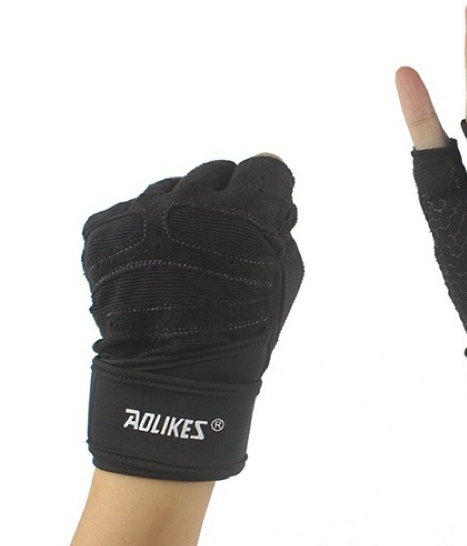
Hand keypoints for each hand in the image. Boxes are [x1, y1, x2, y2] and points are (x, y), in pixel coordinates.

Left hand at [82, 153, 302, 479]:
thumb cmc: (243, 328)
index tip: (262, 214)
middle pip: (216, 173)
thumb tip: (269, 198)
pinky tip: (148, 269)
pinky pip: (130, 213)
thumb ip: (281, 226)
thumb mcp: (286, 275)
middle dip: (223, 202)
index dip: (266, 193)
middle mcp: (190, 204)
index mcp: (246, 215)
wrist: (172, 376)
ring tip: (179, 262)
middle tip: (219, 243)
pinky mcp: (102, 230)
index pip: (264, 168)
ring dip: (180, 215)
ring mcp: (140, 215)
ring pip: (170, 190)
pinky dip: (141, 234)